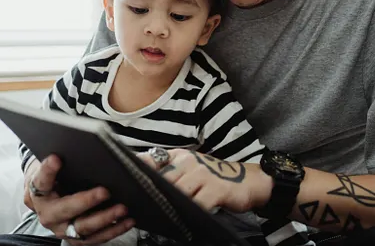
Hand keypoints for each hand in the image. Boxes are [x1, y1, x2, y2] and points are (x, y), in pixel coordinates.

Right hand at [25, 154, 134, 244]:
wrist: (50, 199)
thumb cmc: (58, 178)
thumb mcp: (58, 166)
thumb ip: (70, 157)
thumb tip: (95, 147)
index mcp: (39, 192)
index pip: (41, 180)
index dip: (48, 170)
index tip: (56, 158)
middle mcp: (48, 214)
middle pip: (65, 209)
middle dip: (86, 201)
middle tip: (105, 191)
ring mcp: (62, 229)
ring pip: (83, 227)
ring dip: (105, 218)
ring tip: (122, 208)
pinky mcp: (76, 238)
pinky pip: (96, 238)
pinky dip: (114, 229)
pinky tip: (127, 220)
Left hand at [140, 149, 271, 212]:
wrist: (248, 181)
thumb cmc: (214, 179)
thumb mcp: (191, 170)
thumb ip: (170, 174)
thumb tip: (144, 185)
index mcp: (180, 156)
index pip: (152, 159)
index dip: (138, 170)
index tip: (126, 181)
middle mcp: (189, 161)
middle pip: (162, 179)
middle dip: (152, 193)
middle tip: (142, 206)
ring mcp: (203, 174)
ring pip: (177, 192)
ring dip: (170, 205)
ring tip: (162, 214)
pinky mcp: (215, 189)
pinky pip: (196, 203)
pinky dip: (189, 212)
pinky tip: (185, 218)